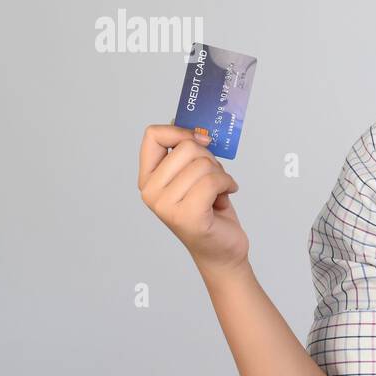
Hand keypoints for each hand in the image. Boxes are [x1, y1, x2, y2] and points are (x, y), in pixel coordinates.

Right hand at [138, 124, 248, 276]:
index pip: (152, 136)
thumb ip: (187, 153)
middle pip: (186, 147)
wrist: (221, 250)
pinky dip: (227, 183)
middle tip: (214, 177)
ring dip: (221, 174)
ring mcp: (166, 206)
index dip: (181, 131)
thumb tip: (188, 124)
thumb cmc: (209, 211)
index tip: (201, 140)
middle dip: (210, 158)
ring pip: (203, 164)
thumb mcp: (194, 176)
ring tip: (218, 191)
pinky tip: (227, 194)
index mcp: (148, 179)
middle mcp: (151, 192)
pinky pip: (213, 181)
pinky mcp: (187, 216)